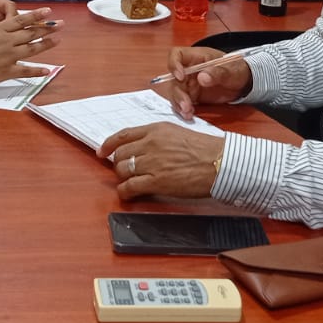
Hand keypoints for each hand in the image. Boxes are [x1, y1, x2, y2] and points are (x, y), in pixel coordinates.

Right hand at [0, 9, 60, 98]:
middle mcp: (6, 42)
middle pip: (31, 33)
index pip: (21, 20)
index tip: (48, 11)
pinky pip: (24, 71)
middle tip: (61, 24)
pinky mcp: (6, 71)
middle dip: (48, 28)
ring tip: (58, 40)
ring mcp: (8, 57)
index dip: (36, 16)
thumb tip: (0, 24)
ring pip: (31, 49)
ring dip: (46, 44)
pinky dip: (37, 71)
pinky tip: (48, 70)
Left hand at [97, 123, 224, 199]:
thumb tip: (145, 148)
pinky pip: (129, 186)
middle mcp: (150, 144)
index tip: (102, 151)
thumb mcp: (179, 133)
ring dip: (122, 178)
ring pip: (122, 170)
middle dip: (119, 164)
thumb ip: (159, 138)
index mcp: (156, 129)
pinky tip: (129, 193)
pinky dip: (125, 191)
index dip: (109, 144)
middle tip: (124, 171)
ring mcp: (152, 162)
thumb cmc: (206, 149)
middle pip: (121, 154)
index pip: (124, 135)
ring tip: (130, 182)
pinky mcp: (156, 181)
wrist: (220, 162)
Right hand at [155, 47, 253, 119]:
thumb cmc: (236, 70)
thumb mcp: (231, 70)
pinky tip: (189, 115)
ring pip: (175, 92)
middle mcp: (188, 70)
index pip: (176, 54)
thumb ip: (217, 73)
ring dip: (179, 103)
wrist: (242, 84)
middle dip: (177, 93)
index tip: (180, 77)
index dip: (174, 64)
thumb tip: (202, 77)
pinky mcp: (191, 96)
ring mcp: (188, 83)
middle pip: (173, 78)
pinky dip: (183, 109)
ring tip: (188, 113)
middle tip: (186, 105)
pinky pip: (182, 102)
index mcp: (196, 57)